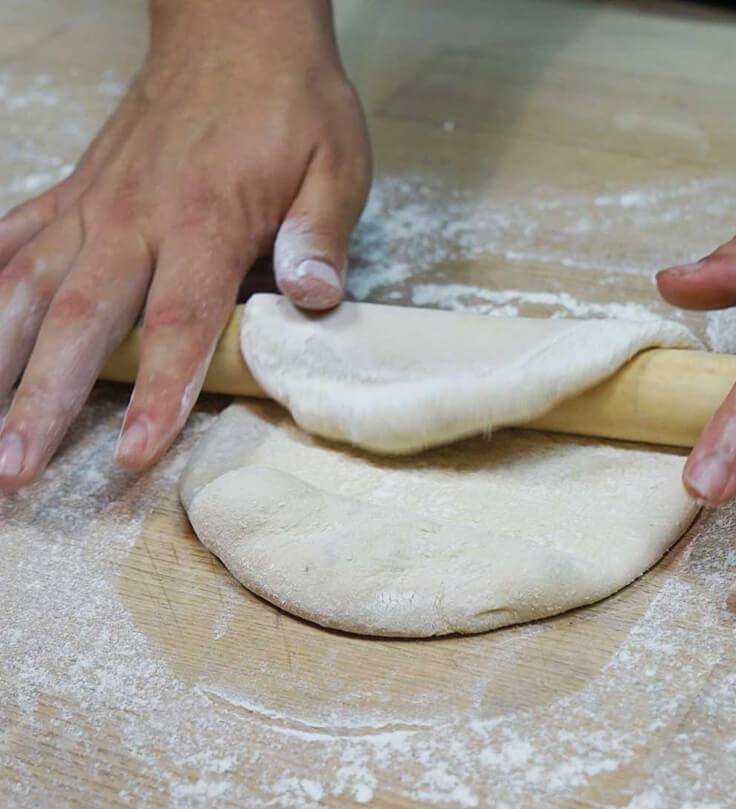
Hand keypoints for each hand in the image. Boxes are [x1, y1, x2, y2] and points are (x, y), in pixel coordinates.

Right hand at [0, 0, 370, 488]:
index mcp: (205, 223)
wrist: (236, 28)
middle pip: (80, 322)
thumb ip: (321, 236)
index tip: (129, 457)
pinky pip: (11, 240)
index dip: (156, 396)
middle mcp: (133, 219)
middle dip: (40, 401)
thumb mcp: (336, 167)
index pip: (178, 324)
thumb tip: (312, 299)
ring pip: (22, 288)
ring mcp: (93, 206)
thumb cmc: (294, 106)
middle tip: (11, 471)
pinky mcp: (75, 194)